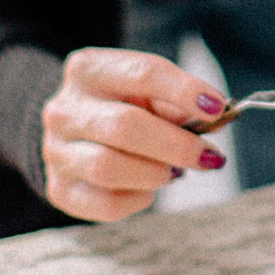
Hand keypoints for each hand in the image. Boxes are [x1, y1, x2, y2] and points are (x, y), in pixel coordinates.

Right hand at [42, 47, 227, 221]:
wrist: (73, 131)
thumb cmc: (122, 107)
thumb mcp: (147, 92)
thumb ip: (179, 102)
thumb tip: (216, 117)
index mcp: (89, 69)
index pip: (143, 73)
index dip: (184, 91)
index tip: (216, 108)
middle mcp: (65, 108)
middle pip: (124, 126)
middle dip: (176, 144)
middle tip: (209, 157)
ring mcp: (57, 151)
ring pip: (108, 167)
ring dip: (155, 173)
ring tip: (174, 172)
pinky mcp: (60, 189)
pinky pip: (105, 204)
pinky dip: (138, 200)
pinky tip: (148, 189)